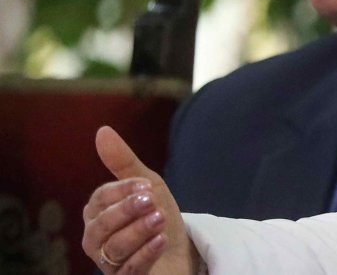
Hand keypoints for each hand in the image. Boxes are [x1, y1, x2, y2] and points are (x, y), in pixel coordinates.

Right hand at [81, 126, 200, 273]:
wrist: (183, 252)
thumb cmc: (158, 216)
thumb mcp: (147, 185)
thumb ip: (123, 162)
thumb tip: (102, 130)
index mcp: (98, 214)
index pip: (99, 200)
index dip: (121, 191)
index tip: (146, 185)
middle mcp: (98, 239)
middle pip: (100, 227)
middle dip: (126, 212)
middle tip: (152, 202)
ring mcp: (110, 262)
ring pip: (113, 249)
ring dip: (137, 232)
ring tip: (160, 219)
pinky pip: (128, 270)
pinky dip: (145, 254)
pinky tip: (160, 241)